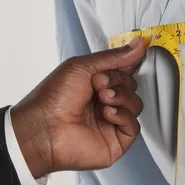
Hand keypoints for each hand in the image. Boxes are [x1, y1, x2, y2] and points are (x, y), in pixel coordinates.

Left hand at [10, 38, 144, 178]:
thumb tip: (139, 44)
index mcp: (97, 84)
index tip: (130, 57)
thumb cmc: (54, 98)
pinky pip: (134, 126)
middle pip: (132, 86)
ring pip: (136, 104)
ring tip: (102, 99)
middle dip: (118, 82)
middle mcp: (105, 102)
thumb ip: (114, 56)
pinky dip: (123, 116)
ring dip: (121, 97)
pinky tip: (107, 114)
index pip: (124, 71)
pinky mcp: (116, 140)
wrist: (45, 127)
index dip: (128, 64)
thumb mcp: (82, 66)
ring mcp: (111, 122)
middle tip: (98, 84)